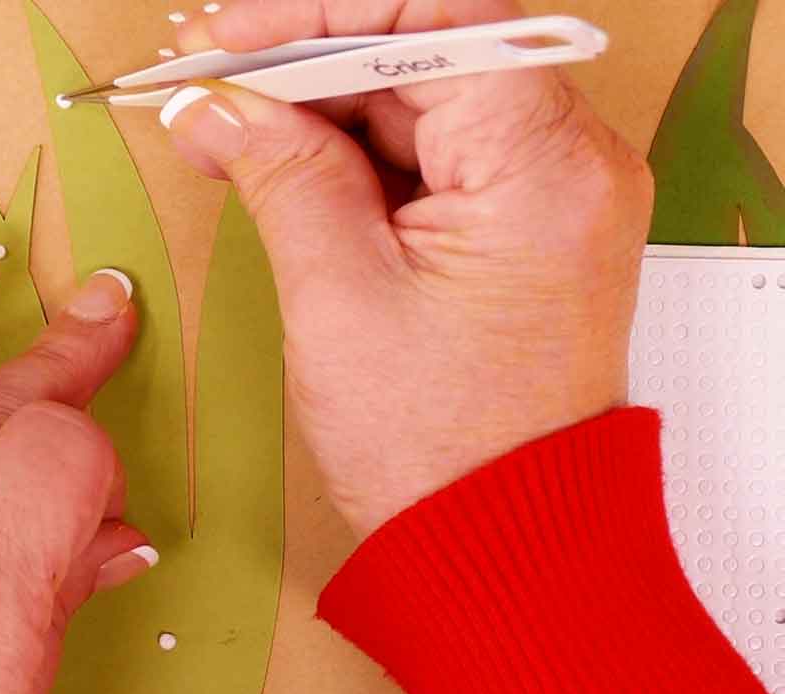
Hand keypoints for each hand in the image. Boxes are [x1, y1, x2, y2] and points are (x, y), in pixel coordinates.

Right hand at [165, 0, 651, 535]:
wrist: (503, 549)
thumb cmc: (443, 453)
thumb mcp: (338, 296)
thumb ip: (281, 169)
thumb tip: (220, 101)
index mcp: (547, 167)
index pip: (439, 13)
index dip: (323, 8)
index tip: (233, 34)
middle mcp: (575, 164)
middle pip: (432, 51)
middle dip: (311, 61)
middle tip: (210, 84)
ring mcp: (558, 196)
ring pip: (429, 100)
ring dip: (328, 109)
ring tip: (229, 133)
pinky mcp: (531, 227)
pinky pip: (443, 155)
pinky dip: (364, 156)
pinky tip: (286, 167)